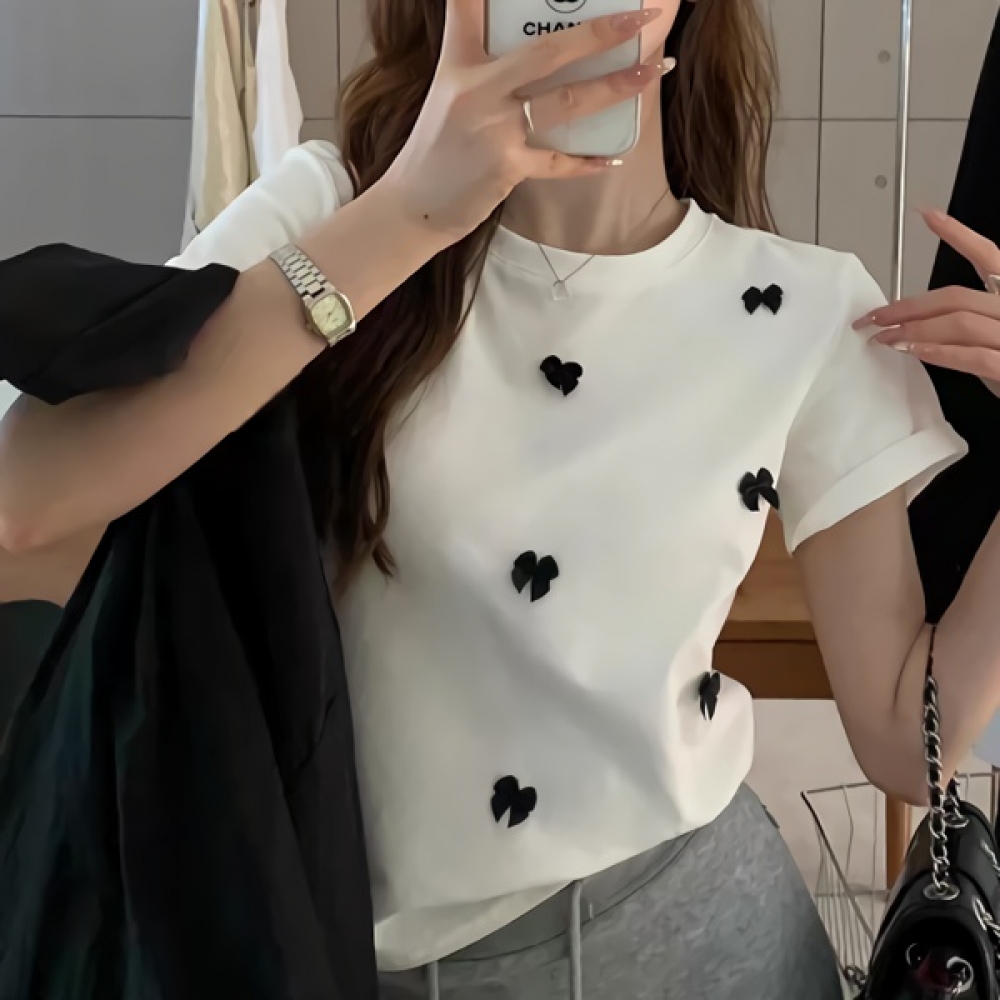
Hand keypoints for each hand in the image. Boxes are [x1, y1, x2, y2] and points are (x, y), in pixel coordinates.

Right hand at [378, 0, 673, 240]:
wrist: (413, 206)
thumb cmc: (436, 151)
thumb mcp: (449, 98)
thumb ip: (487, 74)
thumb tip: (538, 60)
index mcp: (458, 66)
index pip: (467, 8)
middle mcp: (476, 90)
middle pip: (546, 52)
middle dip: (599, 32)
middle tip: (640, 18)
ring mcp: (494, 129)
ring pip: (565, 101)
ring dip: (614, 87)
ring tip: (651, 72)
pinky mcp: (506, 166)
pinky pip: (557, 160)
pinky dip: (585, 162)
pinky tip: (611, 158)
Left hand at [854, 209, 999, 385]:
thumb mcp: (996, 331)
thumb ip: (970, 320)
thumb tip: (921, 321)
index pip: (989, 256)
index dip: (958, 235)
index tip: (928, 216)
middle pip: (956, 297)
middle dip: (909, 306)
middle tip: (875, 317)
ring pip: (959, 323)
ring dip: (915, 330)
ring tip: (886, 338)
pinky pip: (974, 357)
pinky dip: (942, 353)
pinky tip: (917, 352)